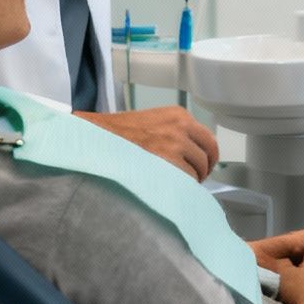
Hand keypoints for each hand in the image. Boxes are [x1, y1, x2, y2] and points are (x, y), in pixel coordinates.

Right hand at [77, 106, 219, 180]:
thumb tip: (191, 154)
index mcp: (179, 115)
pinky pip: (185, 181)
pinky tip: (166, 188)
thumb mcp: (152, 122)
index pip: (208, 140)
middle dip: (201, 171)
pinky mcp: (167, 161)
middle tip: (189, 180)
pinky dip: (180, 187)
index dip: (206, 158)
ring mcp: (175, 144)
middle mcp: (181, 127)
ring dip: (189, 181)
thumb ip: (174, 132)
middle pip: (207, 156)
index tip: (202, 168)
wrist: (95, 138)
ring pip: (197, 171)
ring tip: (173, 185)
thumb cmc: (118, 134)